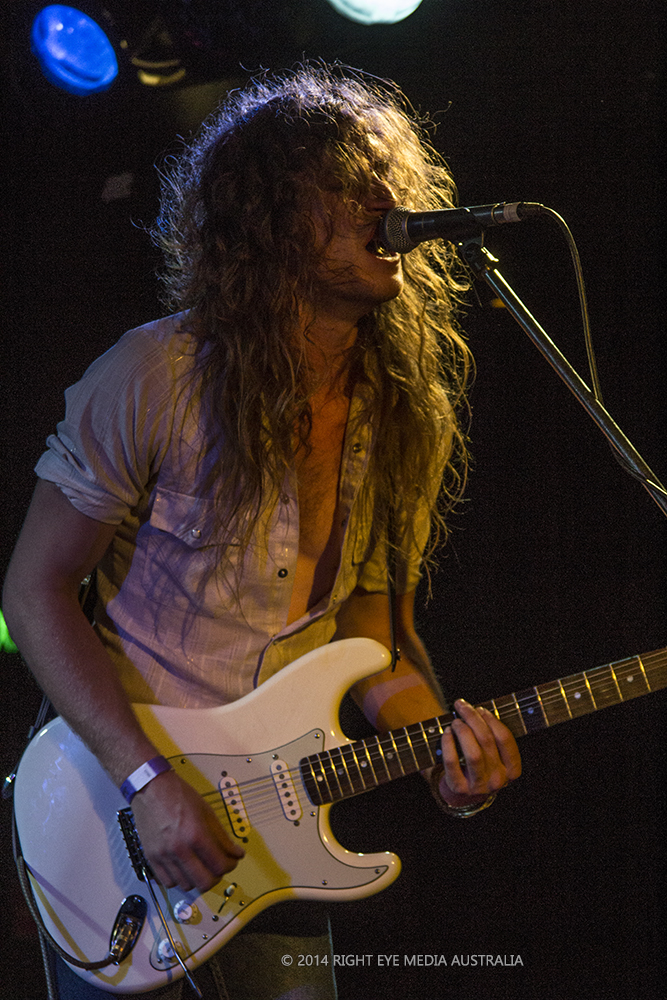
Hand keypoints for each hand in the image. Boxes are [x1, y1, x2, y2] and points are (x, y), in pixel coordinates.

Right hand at [130, 769, 243, 892]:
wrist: (152, 788)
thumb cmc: (178, 795)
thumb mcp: (207, 811)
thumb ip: (222, 836)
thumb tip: (236, 853)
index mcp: (196, 835)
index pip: (220, 865)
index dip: (231, 865)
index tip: (232, 860)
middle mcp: (179, 849)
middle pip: (205, 882)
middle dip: (216, 876)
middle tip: (218, 867)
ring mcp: (164, 856)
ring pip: (187, 885)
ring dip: (198, 879)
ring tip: (202, 867)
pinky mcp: (151, 858)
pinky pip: (168, 882)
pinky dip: (180, 880)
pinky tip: (184, 869)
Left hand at [437, 699, 521, 807]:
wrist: (462, 795)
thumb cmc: (478, 767)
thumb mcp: (492, 756)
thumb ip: (491, 737)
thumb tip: (477, 710)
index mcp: (511, 770)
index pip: (505, 739)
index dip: (491, 720)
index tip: (480, 708)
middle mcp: (498, 780)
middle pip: (487, 741)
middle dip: (473, 718)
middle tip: (462, 706)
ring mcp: (479, 786)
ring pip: (473, 753)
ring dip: (463, 731)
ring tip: (455, 721)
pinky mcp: (459, 788)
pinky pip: (452, 762)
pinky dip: (448, 743)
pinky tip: (446, 733)